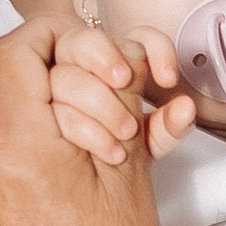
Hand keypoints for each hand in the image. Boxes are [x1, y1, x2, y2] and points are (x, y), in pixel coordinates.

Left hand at [0, 23, 170, 225]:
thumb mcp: (128, 169)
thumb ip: (108, 96)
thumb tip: (106, 52)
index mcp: (13, 150)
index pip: (14, 51)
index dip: (53, 38)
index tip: (83, 51)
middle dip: (39, 78)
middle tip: (88, 103)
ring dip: (16, 121)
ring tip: (64, 153)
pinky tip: (36, 194)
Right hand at [46, 28, 196, 168]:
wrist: (82, 187)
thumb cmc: (116, 154)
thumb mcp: (146, 144)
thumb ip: (167, 127)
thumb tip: (185, 109)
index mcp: (116, 63)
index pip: (138, 38)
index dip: (156, 50)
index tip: (169, 79)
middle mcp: (84, 67)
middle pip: (85, 41)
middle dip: (107, 59)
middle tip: (124, 82)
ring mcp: (56, 85)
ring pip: (64, 75)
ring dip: (98, 101)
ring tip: (125, 135)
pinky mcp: (40, 109)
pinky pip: (50, 107)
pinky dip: (82, 129)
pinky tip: (105, 148)